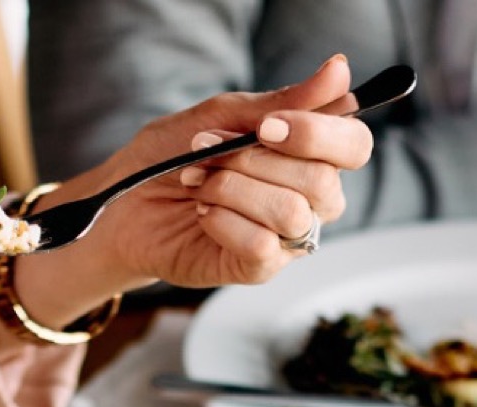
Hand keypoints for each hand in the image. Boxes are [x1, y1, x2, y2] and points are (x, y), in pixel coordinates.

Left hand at [15, 54, 372, 324]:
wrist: (122, 201)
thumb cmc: (172, 155)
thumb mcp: (221, 116)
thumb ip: (281, 102)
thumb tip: (339, 70)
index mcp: (308, 155)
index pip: (353, 145)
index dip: (319, 134)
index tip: (267, 126)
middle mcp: (308, 197)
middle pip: (323, 180)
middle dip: (253, 159)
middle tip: (207, 151)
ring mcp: (286, 236)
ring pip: (291, 212)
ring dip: (231, 188)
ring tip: (197, 182)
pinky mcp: (259, 267)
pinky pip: (261, 246)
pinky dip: (222, 221)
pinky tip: (202, 214)